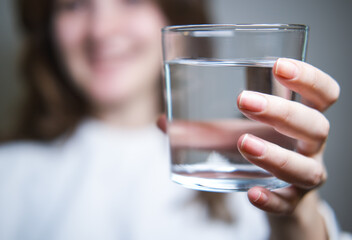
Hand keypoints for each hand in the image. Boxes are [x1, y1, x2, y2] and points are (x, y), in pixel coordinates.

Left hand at [157, 58, 339, 238]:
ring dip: (277, 156)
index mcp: (300, 121)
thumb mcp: (234, 137)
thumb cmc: (261, 154)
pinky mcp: (293, 203)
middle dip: (283, 112)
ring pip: (307, 167)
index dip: (309, 78)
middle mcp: (310, 147)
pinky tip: (253, 194)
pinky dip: (272, 200)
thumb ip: (202, 129)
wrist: (281, 198)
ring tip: (244, 143)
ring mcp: (305, 176)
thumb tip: (162, 121)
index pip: (323, 94)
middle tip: (243, 100)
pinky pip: (289, 203)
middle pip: (315, 126)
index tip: (279, 65)